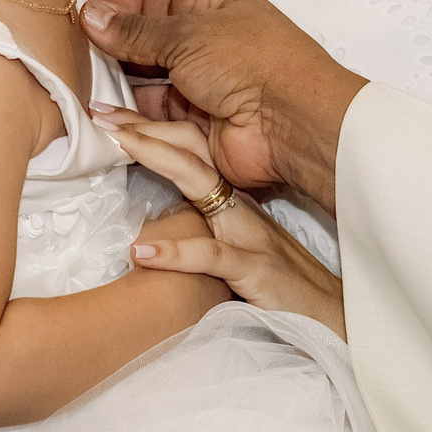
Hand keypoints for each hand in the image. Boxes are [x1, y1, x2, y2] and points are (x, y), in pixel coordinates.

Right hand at [79, 0, 365, 208]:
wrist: (289, 123)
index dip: (130, 2)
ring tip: (77, 76)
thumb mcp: (188, 35)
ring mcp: (205, 93)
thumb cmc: (247, 60)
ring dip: (119, 82)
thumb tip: (91, 15)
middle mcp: (212, 52)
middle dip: (118, 45)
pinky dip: (130, 117)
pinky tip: (98, 110)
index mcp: (220, 14)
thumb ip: (137, 31)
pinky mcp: (197, 132)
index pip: (167, 2)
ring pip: (152, 85)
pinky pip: (158, 120)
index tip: (91, 6)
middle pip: (155, 45)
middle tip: (73, 44)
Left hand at [101, 107, 346, 336]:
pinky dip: (175, 252)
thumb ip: (202, 228)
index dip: (151, 129)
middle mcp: (239, 206)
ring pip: (201, 185)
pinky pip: (211, 257)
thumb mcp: (235, 248)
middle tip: (100, 112)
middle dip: (145, 128)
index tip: (108, 114)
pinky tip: (141, 251)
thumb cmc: (279, 286)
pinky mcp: (255, 270)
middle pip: (190, 152)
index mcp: (232, 200)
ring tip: (117, 145)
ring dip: (157, 159)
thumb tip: (155, 218)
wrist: (331, 318)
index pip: (189, 151)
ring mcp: (248, 235)